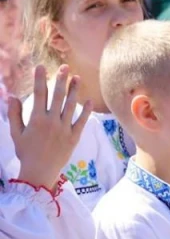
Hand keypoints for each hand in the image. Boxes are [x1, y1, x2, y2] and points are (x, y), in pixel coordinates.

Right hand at [10, 65, 91, 190]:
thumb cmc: (26, 152)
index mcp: (36, 119)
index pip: (38, 94)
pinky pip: (82, 122)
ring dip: (74, 91)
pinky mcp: (74, 137)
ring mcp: (64, 129)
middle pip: (57, 96)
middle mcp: (52, 121)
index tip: (41, 67)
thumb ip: (14, 114)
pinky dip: (86, 112)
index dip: (40, 79)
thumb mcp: (16, 133)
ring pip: (71, 106)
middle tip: (65, 67)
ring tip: (77, 78)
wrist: (40, 171)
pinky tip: (89, 101)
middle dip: (61, 80)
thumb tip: (12, 97)